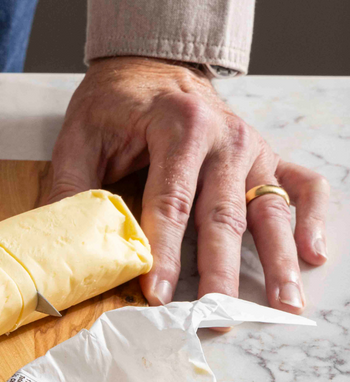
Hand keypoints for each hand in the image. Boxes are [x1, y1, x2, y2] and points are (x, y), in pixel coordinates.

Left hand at [47, 57, 328, 311]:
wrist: (148, 64)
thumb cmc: (113, 103)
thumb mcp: (81, 136)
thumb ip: (75, 187)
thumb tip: (67, 245)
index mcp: (179, 126)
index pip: (172, 201)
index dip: (165, 252)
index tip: (159, 294)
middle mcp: (225, 135)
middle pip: (224, 215)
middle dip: (220, 272)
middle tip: (216, 317)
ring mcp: (251, 145)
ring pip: (268, 210)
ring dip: (277, 260)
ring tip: (281, 304)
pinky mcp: (265, 155)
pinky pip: (302, 186)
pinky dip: (312, 218)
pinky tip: (314, 253)